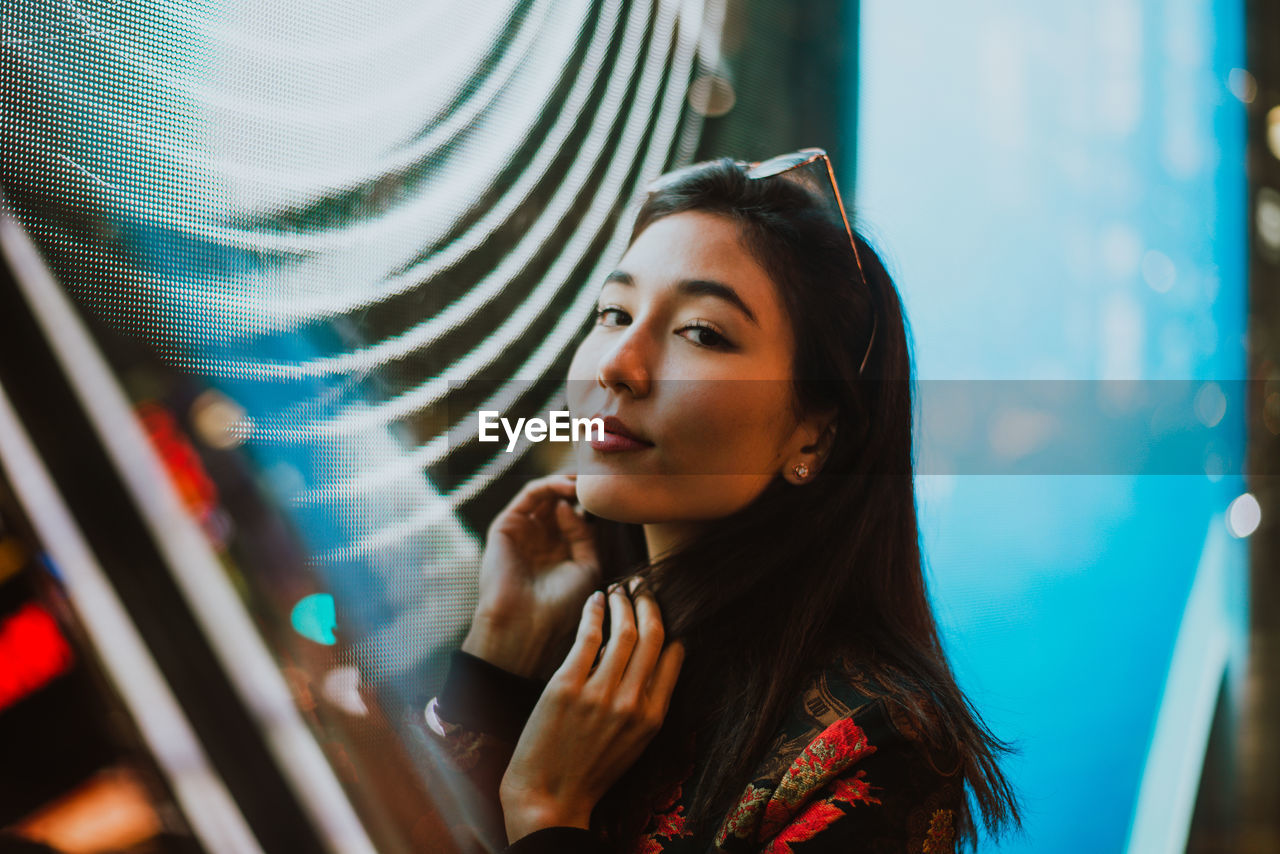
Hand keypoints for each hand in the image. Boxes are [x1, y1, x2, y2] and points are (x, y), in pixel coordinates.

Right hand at [462, 473, 599, 678]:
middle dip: (581, 486)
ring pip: (546, 493)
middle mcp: (541, 538)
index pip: (578, 515)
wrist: (527, 626)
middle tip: (600, 476)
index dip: (594, 501)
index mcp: (560, 551)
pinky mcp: (506, 525)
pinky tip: (570, 488)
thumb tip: (570, 505)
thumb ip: (584, 533)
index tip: (614, 491)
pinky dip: (550, 485)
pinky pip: (529, 495)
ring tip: (587, 480)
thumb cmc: (561, 605)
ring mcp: (523, 531)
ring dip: (567, 481)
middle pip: (562, 499)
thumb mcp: (587, 566)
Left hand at [498, 582, 684, 842]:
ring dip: (622, 603)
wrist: (548, 796)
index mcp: (653, 717)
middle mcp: (631, 703)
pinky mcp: (566, 687)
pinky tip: (594, 600)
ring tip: (618, 590)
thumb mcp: (634, 742)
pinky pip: (588, 638)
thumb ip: (646, 703)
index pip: (673, 656)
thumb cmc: (589, 770)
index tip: (658, 609)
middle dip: (649, 604)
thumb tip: (653, 658)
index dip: (669, 625)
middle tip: (642, 587)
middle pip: (651, 636)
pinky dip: (593, 612)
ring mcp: (599, 695)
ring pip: (623, 631)